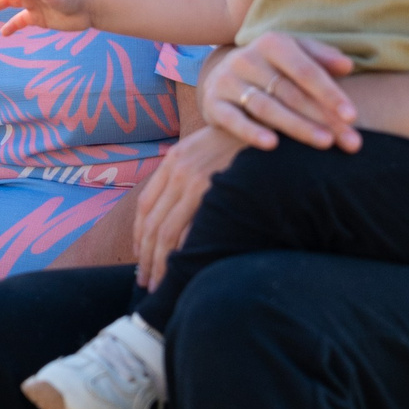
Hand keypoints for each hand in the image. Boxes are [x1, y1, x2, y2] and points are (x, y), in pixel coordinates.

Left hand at [132, 128, 241, 289]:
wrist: (269, 123)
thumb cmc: (243, 141)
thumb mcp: (206, 148)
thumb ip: (189, 173)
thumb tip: (179, 210)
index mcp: (174, 160)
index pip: (146, 205)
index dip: (139, 234)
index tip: (139, 256)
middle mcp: (180, 170)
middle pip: (152, 224)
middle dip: (146, 257)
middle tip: (145, 283)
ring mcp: (197, 181)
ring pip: (167, 232)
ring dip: (160, 263)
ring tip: (158, 285)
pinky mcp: (217, 191)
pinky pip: (193, 230)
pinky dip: (185, 253)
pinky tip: (184, 269)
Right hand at [197, 35, 358, 151]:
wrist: (224, 76)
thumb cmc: (273, 68)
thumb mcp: (295, 53)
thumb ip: (321, 57)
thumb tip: (347, 66)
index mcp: (272, 43)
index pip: (306, 71)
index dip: (330, 93)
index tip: (352, 116)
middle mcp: (247, 59)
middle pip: (291, 93)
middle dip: (323, 118)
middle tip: (350, 140)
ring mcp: (227, 81)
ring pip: (267, 107)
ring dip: (298, 127)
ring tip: (324, 143)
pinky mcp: (213, 103)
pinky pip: (233, 119)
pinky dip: (251, 132)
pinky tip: (272, 145)